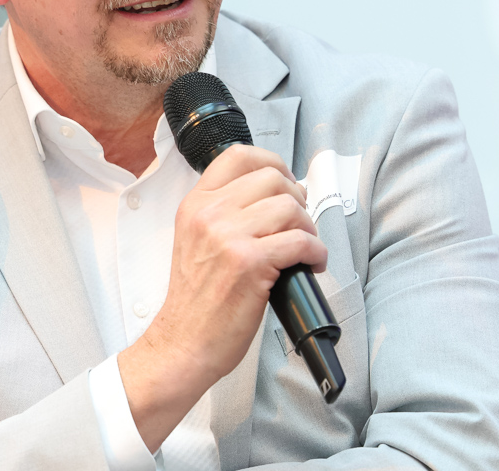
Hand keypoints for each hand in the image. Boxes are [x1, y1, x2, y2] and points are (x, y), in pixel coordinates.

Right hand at [118, 144, 326, 451]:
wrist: (183, 343)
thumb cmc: (196, 300)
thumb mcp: (196, 240)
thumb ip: (224, 212)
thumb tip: (275, 196)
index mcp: (196, 204)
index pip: (238, 156)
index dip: (273, 163)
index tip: (286, 183)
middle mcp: (209, 214)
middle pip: (273, 178)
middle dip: (297, 199)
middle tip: (299, 224)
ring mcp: (228, 237)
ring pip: (290, 207)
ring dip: (308, 227)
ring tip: (305, 246)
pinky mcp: (249, 263)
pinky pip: (300, 241)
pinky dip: (316, 252)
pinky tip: (312, 264)